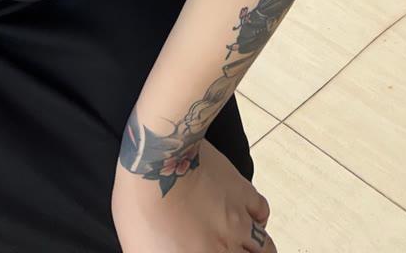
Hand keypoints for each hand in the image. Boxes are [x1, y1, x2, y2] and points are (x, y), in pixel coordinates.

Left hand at [111, 136, 273, 251]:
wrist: (157, 161)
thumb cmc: (140, 206)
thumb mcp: (139, 248)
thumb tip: (164, 252)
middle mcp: (226, 246)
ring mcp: (238, 219)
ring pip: (265, 246)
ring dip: (258, 251)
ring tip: (248, 252)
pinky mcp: (243, 192)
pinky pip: (262, 213)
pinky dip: (259, 222)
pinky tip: (249, 222)